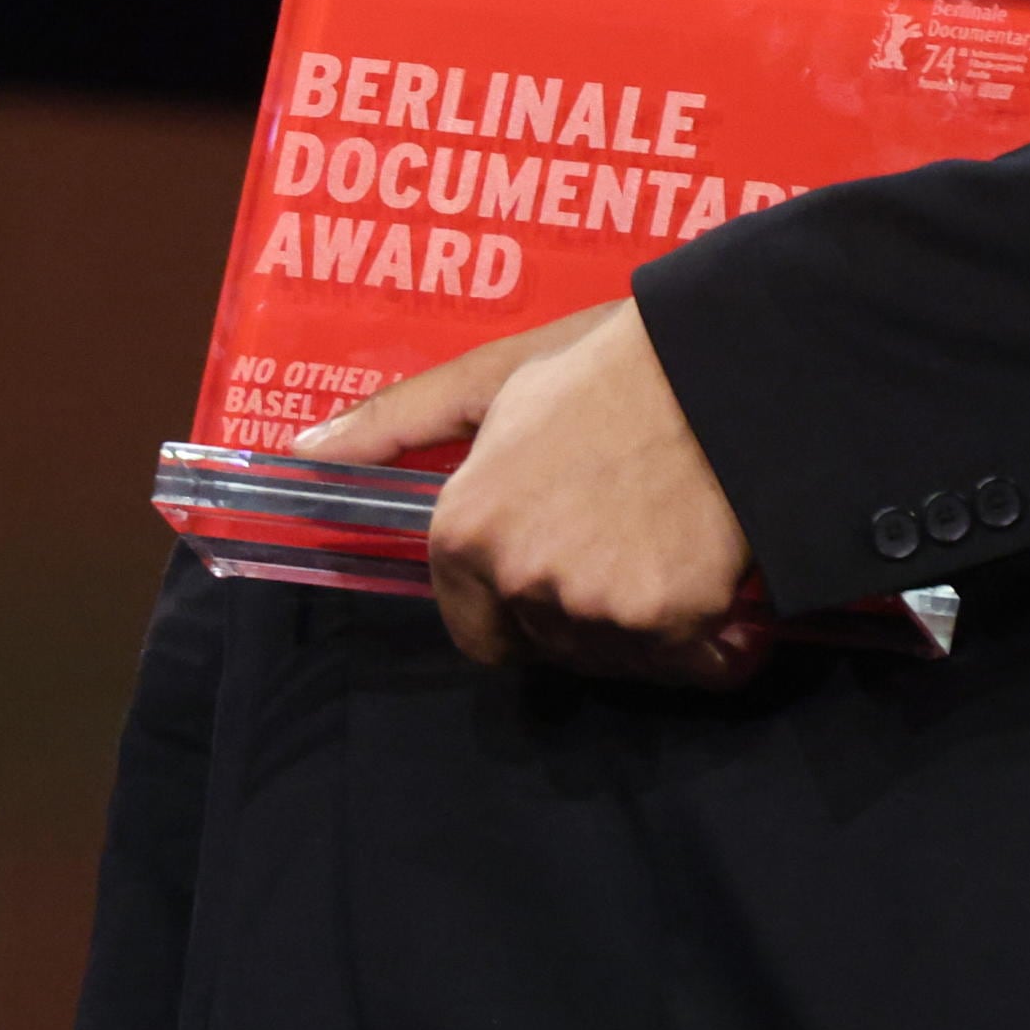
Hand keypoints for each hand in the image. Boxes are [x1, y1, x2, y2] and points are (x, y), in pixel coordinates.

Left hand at [296, 303, 764, 683]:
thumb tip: (303, 451)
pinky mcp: (672, 624)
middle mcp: (520, 581)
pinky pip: (683, 660)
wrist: (726, 371)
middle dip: (571, 608)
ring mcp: (596, 610)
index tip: (545, 560)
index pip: (473, 631)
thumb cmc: (604, 369)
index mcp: (466, 532)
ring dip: (633, 622)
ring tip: (658, 540)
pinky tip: (705, 571)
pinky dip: (700, 635)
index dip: (507, 603)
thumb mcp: (490, 379)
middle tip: (613, 532)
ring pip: (610, 656)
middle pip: (543, 643)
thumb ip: (396, 421)